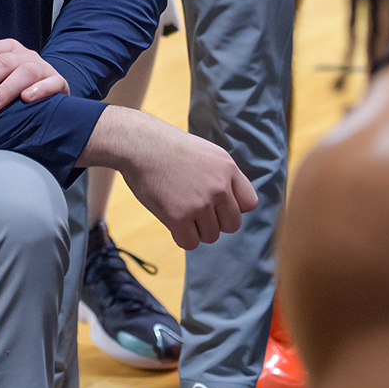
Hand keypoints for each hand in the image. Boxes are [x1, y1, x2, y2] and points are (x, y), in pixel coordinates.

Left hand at [0, 38, 68, 112]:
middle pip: (1, 63)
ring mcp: (42, 67)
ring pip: (24, 72)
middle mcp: (24, 55)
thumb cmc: (15, 80)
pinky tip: (26, 99)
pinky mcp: (58, 83)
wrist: (50, 88)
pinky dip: (40, 90)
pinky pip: (52, 83)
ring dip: (5, 89)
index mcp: (6, 48)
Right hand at [81, 107, 257, 248]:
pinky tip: (172, 221)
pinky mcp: (178, 217)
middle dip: (216, 222)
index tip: (217, 203)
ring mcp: (199, 203)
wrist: (139, 144)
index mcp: (227, 168)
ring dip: (196, 229)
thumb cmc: (168, 147)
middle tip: (195, 210)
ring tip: (180, 210)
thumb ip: (223, 176)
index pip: (249, 203)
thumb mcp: (206, 152)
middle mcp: (218, 187)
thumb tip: (231, 204)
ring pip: (210, 236)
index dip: (233, 207)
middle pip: (232, 224)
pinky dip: (181, 236)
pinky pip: (190, 243)